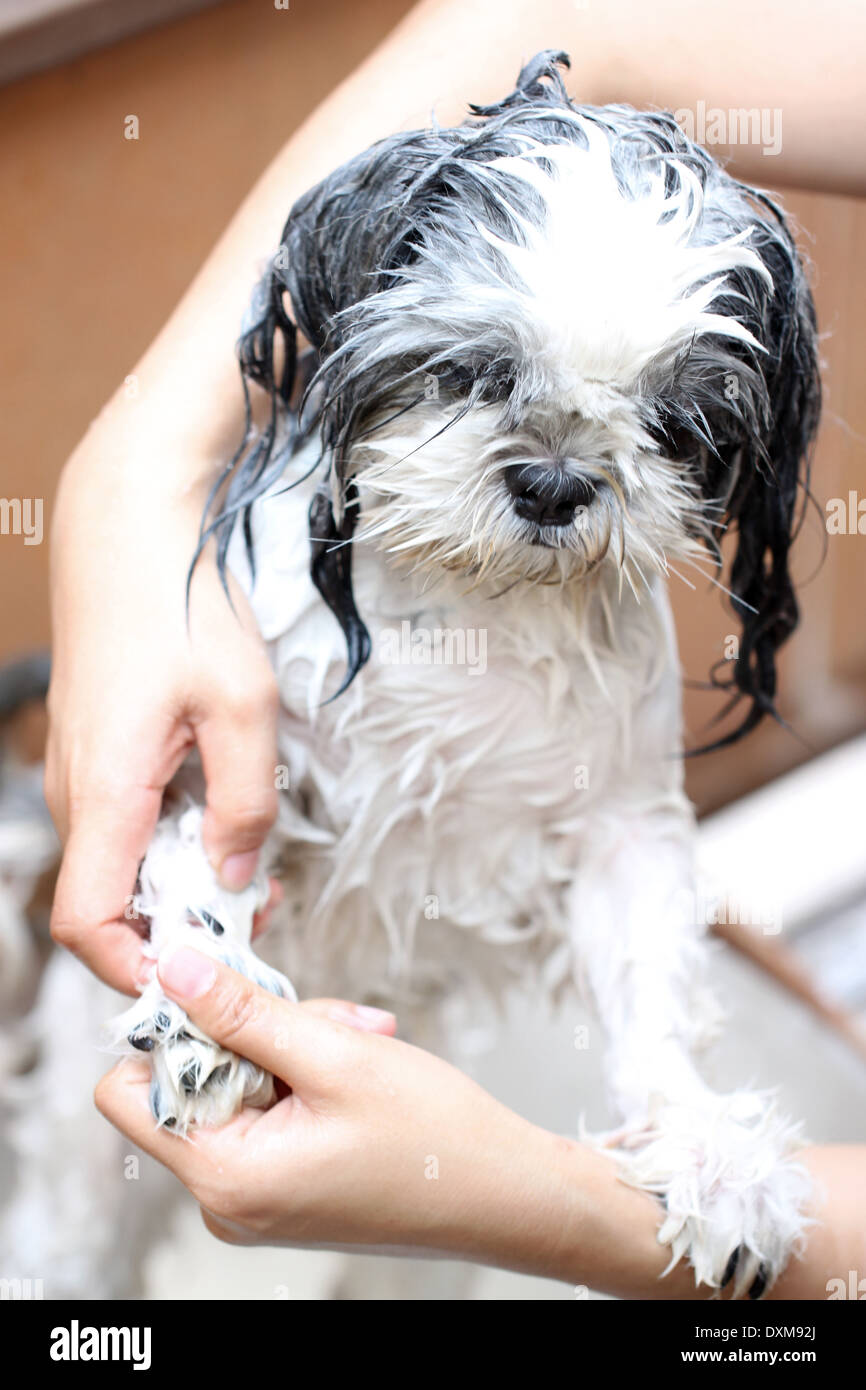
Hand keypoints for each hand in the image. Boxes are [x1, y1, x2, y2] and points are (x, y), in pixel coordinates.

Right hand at [46, 437, 278, 995]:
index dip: (135, 966)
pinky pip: (124, 824)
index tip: (202, 970)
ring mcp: (81, 772)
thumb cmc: (183, 606)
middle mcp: (79, 793)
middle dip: (180, 926)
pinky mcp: (96, 753)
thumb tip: (237, 877)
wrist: (131, 529)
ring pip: (120, 864)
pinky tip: (221, 818)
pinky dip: (170, 842)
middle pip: (110, 903)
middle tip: (258, 913)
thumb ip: (245, 805)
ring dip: (181, 882)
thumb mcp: (244, 707)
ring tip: (253, 868)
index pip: (87, 923)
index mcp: (106, 793)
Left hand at [94, 946, 565, 1265]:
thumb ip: (242, 1010)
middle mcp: (225, 1199)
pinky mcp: (282, 1185)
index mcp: (224, 1177)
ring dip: (289, 1044)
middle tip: (323, 1018)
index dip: (166, 1032)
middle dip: (250, 1031)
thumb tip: (172, 969)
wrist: (505, 1193)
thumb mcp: (333, 1053)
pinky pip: (264, 1107)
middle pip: (187, 1080)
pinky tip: (357, 1061)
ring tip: (358, 1039)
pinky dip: (302, 1072)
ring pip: (233, 1084)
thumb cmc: (432, 1136)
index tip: (224, 997)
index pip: (126, 1092)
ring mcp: (254, 1196)